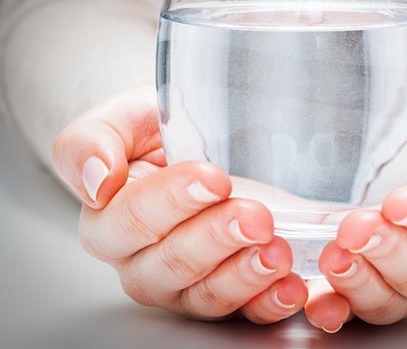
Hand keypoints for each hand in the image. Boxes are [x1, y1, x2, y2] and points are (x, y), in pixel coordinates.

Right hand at [52, 87, 307, 322]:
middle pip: (175, 263)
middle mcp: (143, 262)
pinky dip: (270, 302)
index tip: (212, 180)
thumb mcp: (121, 121)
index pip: (134, 220)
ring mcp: (186, 285)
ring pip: (208, 295)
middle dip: (218, 238)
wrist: (195, 141)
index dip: (173, 202)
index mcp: (110, 222)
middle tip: (254, 216)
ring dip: (246, 276)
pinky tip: (290, 286)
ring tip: (277, 252)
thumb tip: (96, 181)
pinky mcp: (226, 295)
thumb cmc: (156, 133)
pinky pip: (245, 311)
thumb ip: (90, 144)